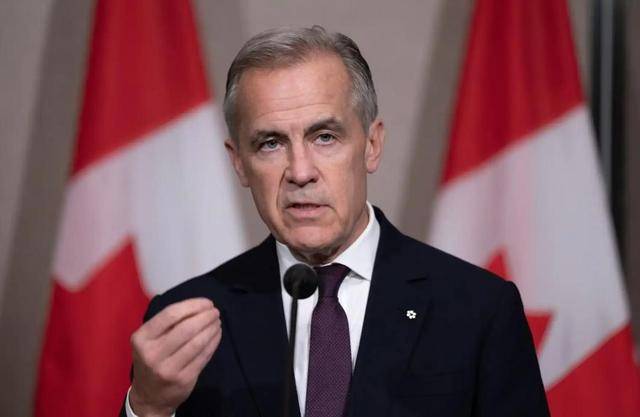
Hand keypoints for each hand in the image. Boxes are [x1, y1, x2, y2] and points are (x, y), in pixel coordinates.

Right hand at [129, 298, 220, 416]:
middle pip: (186, 328)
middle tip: (215, 312)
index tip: (206, 303)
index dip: (192, 305)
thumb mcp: (149, 341)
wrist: (149, 396)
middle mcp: (152, 354)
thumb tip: (198, 306)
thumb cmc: (152, 360)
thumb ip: (167, 324)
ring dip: (212, 328)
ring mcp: (168, 369)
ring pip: (197, 342)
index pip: (170, 315)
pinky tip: (216, 335)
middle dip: (205, 316)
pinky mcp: (184, 379)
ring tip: (217, 322)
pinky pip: (204, 356)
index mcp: (142, 338)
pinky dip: (213, 342)